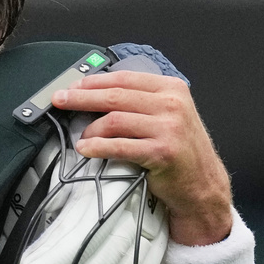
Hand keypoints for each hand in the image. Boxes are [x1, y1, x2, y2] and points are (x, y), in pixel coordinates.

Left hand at [52, 70, 231, 245]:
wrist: (202, 185)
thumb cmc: (181, 150)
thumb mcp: (169, 115)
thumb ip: (141, 101)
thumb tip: (97, 93)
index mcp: (171, 89)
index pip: (124, 79)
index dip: (94, 81)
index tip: (73, 86)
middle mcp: (172, 105)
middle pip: (114, 96)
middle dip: (81, 97)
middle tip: (60, 100)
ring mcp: (168, 128)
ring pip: (114, 120)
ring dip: (91, 129)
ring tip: (81, 136)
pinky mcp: (161, 153)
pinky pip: (119, 146)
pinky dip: (98, 147)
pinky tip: (86, 148)